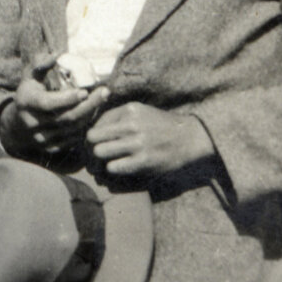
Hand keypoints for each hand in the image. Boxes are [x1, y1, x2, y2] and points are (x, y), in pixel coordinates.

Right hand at [0, 74, 107, 160]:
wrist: (17, 126)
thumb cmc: (30, 94)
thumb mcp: (30, 77)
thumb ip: (41, 64)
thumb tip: (57, 54)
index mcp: (26, 102)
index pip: (47, 104)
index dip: (67, 99)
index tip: (84, 91)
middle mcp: (32, 123)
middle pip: (65, 117)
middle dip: (88, 105)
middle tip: (104, 92)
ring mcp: (40, 138)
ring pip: (72, 128)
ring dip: (89, 114)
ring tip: (101, 100)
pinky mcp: (50, 148)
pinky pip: (73, 138)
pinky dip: (84, 126)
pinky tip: (92, 113)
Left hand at [86, 102, 214, 176]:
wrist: (191, 138)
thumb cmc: (163, 126)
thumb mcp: (142, 112)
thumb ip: (119, 117)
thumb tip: (92, 129)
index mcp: (129, 110)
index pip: (96, 122)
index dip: (92, 136)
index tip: (95, 144)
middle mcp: (131, 124)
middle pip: (92, 138)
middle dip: (90, 149)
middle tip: (93, 157)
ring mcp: (137, 143)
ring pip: (99, 152)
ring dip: (98, 161)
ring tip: (101, 166)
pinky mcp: (144, 161)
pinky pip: (113, 167)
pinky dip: (111, 171)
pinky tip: (117, 170)